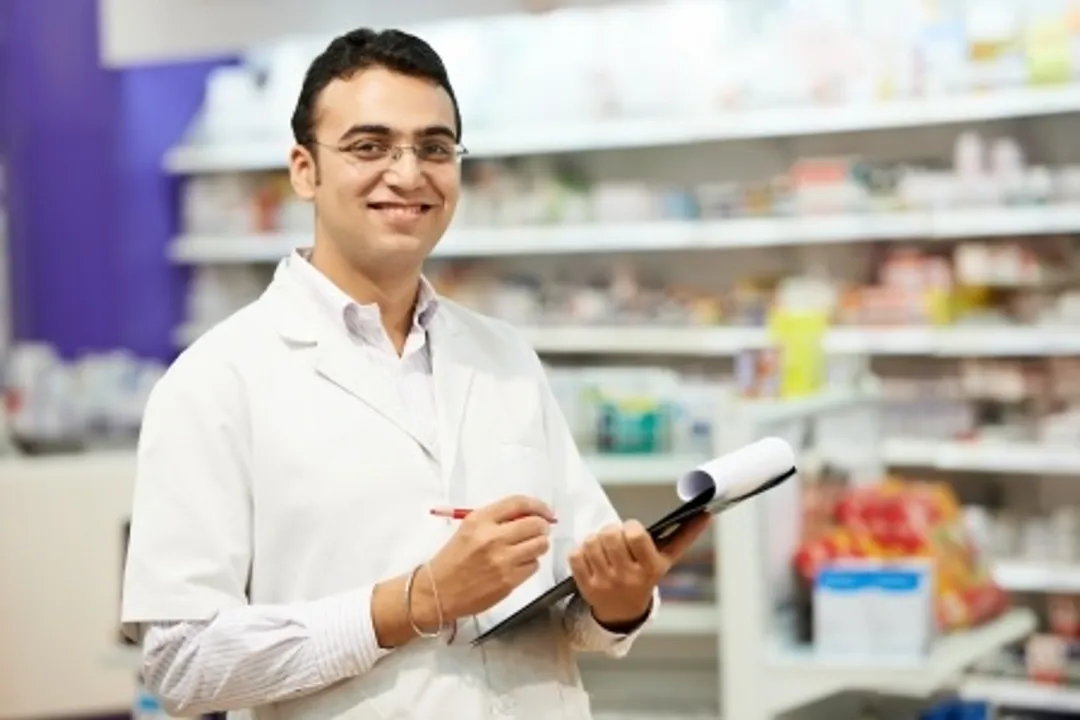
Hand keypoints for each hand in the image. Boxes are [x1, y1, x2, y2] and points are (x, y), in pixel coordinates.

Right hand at [427, 495, 554, 620]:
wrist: (439, 591)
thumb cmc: (453, 559)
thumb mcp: (469, 529)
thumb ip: (497, 519)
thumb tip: (528, 516)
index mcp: (480, 520)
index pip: (518, 503)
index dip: (538, 506)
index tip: (546, 512)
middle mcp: (492, 538)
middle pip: (535, 524)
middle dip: (542, 527)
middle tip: (539, 531)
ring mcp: (502, 560)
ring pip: (540, 545)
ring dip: (538, 545)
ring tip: (527, 548)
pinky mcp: (508, 581)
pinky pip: (534, 566)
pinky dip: (530, 564)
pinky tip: (517, 565)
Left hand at [570, 513, 712, 628]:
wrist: (624, 612)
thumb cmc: (645, 577)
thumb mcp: (666, 560)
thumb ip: (685, 536)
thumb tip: (707, 515)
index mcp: (650, 568)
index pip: (635, 535)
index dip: (632, 527)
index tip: (634, 532)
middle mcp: (627, 577)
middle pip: (609, 534)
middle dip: (611, 530)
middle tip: (616, 538)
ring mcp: (605, 582)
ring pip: (591, 542)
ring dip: (595, 540)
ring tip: (604, 548)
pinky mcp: (585, 586)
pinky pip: (575, 555)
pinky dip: (581, 552)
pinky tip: (591, 558)